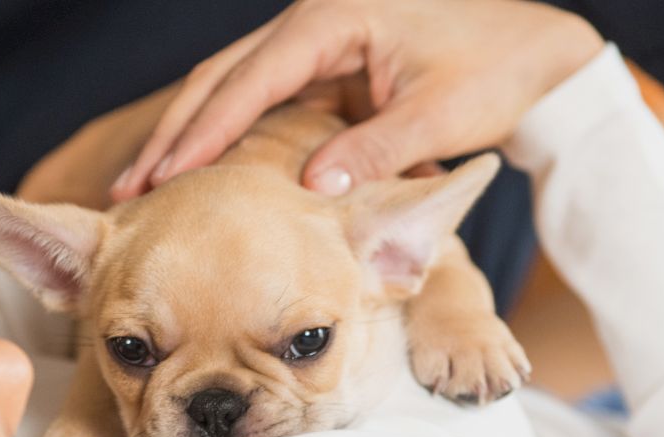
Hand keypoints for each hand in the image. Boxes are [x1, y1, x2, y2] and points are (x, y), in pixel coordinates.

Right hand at [110, 0, 600, 199]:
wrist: (536, 49)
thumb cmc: (496, 67)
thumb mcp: (441, 113)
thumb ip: (377, 148)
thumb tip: (312, 190)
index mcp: (333, 19)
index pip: (249, 79)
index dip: (202, 132)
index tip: (163, 177)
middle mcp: (314, 24)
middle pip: (222, 79)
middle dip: (174, 134)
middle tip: (127, 190)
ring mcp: (318, 45)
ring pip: (234, 90)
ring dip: (192, 138)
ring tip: (143, 189)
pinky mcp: (328, 71)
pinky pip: (264, 105)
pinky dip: (228, 139)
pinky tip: (200, 178)